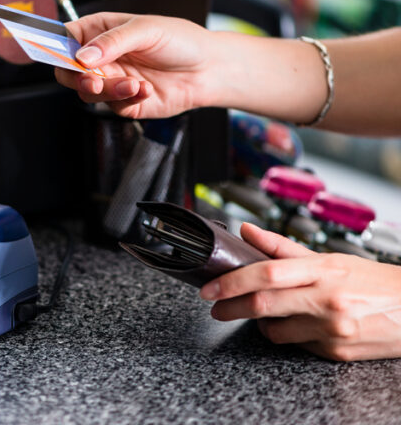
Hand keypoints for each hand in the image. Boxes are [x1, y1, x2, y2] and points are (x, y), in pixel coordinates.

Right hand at [55, 13, 217, 117]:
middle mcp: (101, 58)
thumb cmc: (181, 41)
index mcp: (100, 32)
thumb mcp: (146, 29)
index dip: (57, 48)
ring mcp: (111, 81)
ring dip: (110, 91)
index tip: (66, 58)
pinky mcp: (123, 103)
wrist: (208, 70)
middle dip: (79, 80)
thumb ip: (112, 42)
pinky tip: (146, 90)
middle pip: (68, 72)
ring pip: (88, 93)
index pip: (66, 39)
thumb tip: (83, 56)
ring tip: (134, 84)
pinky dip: (128, 100)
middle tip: (94, 82)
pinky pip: (112, 107)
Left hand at [200, 223, 400, 360]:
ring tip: (265, 313)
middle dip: (231, 307)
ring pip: (275, 331)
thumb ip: (283, 248)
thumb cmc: (373, 283)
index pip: (266, 273)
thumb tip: (247, 232)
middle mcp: (327, 299)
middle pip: (263, 304)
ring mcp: (332, 328)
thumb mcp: (330, 258)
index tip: (210, 288)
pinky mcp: (337, 352)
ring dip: (261, 323)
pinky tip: (299, 325)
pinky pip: (298, 346)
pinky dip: (290, 335)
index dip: (232, 282)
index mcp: (323, 269)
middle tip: (216, 307)